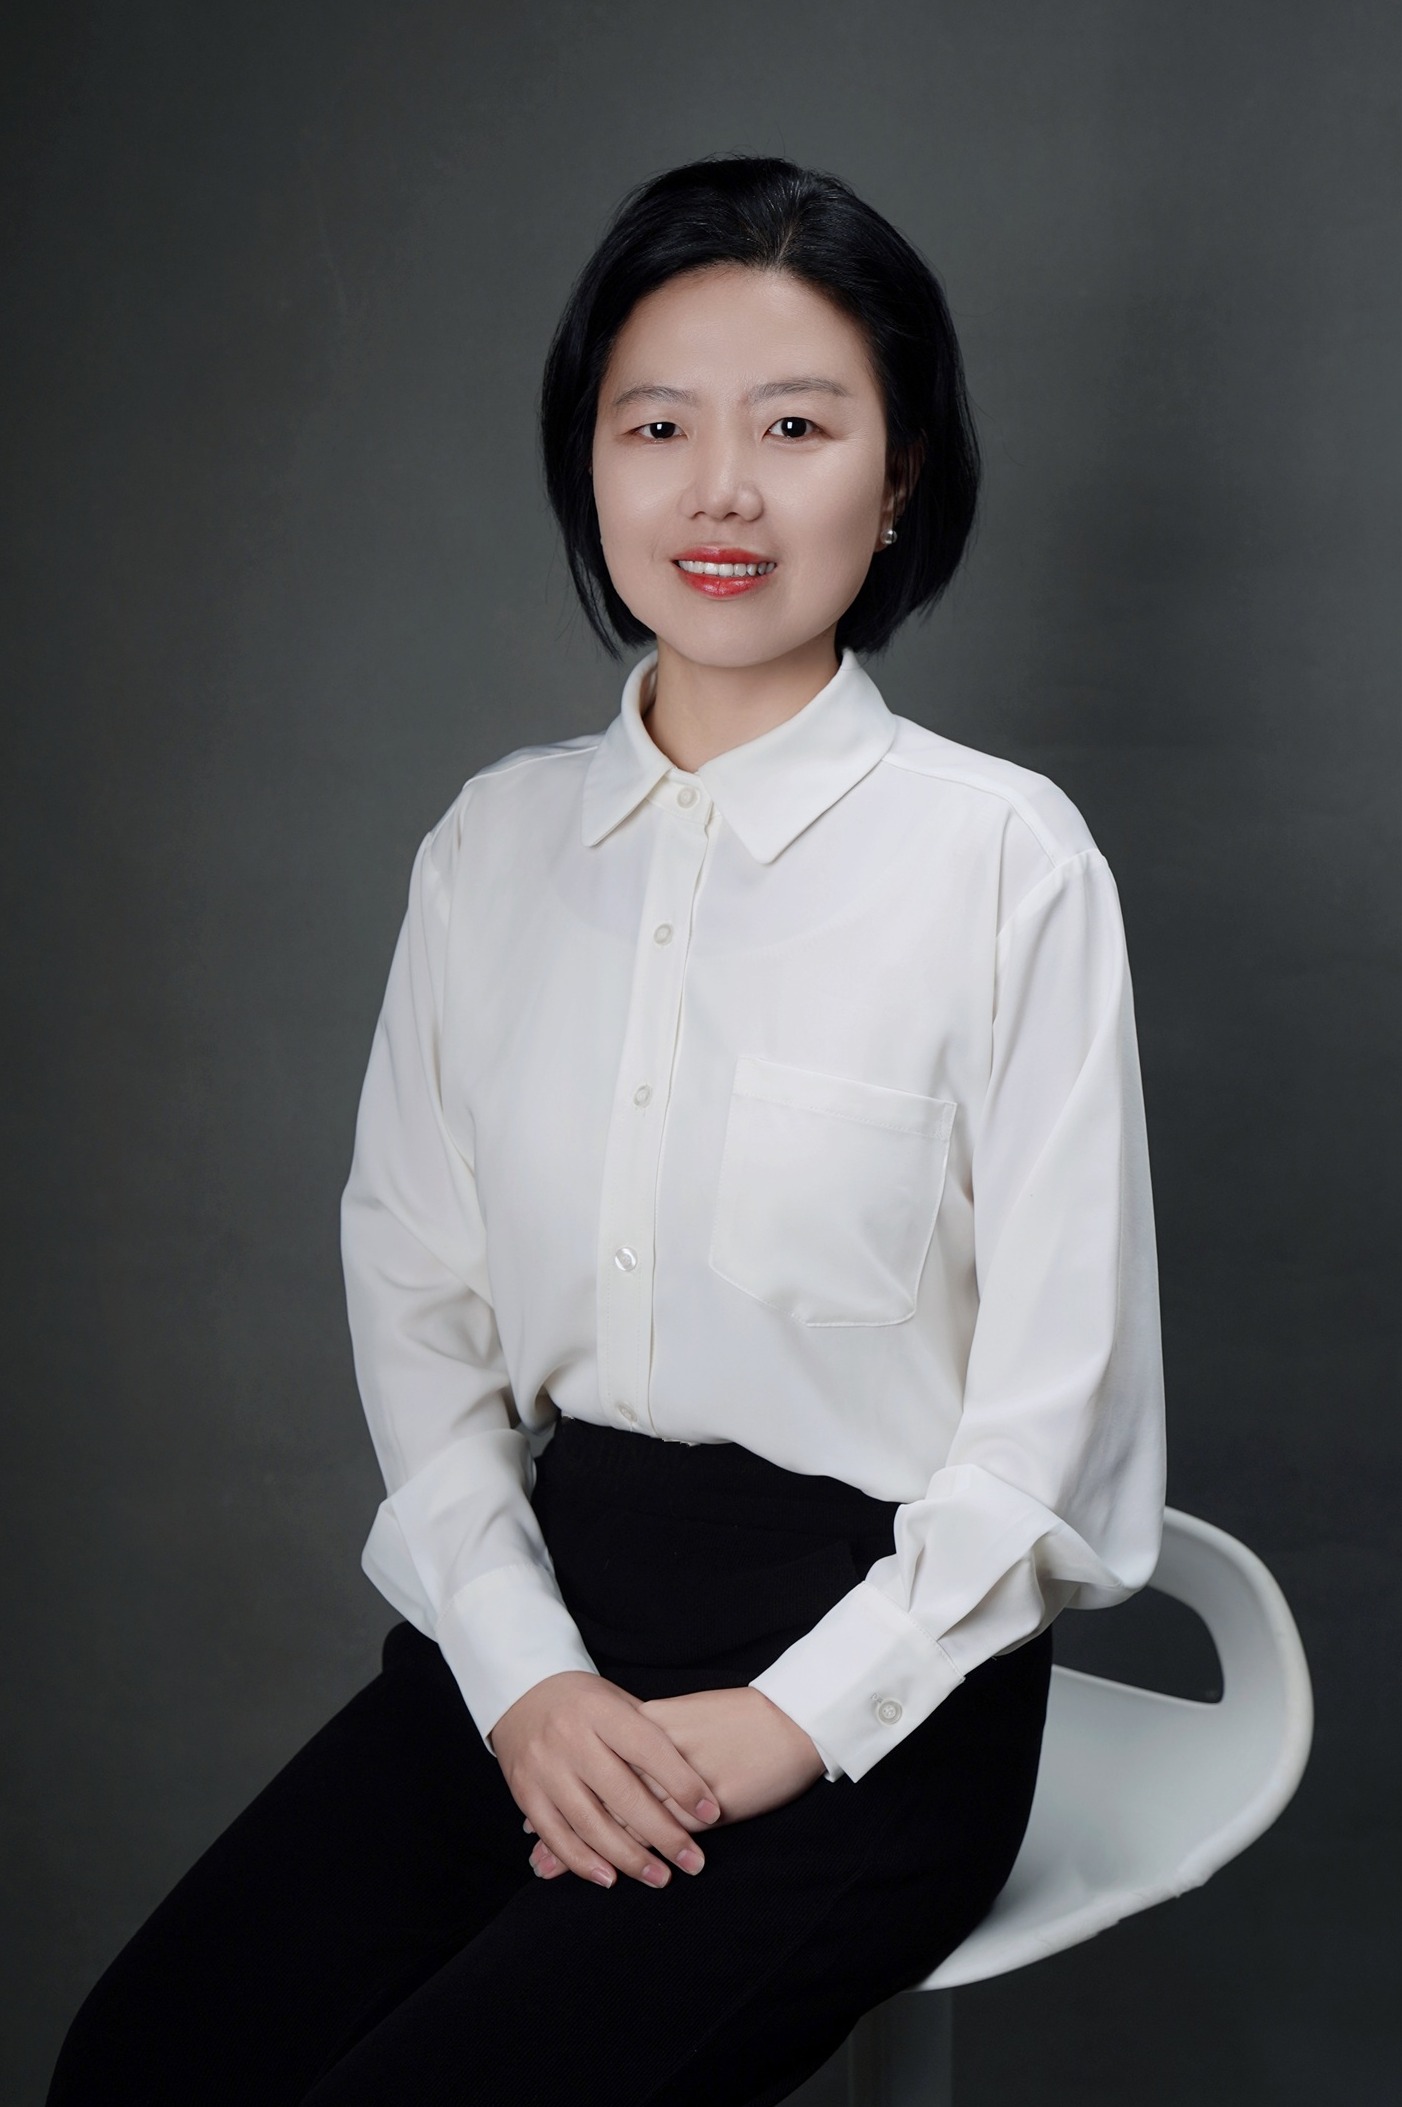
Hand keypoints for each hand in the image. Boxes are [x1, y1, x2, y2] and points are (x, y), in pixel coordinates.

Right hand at [489, 1670, 720, 1890]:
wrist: (521, 1692)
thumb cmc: (586, 1700)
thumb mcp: (618, 1700)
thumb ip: (650, 1733)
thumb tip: (696, 1774)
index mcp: (601, 1710)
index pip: (649, 1749)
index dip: (682, 1783)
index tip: (712, 1811)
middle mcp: (571, 1738)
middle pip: (622, 1794)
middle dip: (662, 1834)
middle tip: (693, 1861)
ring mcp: (545, 1767)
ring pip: (590, 1823)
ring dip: (627, 1857)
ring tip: (659, 1877)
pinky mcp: (525, 1792)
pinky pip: (556, 1835)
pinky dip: (582, 1862)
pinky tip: (610, 1878)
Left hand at [526, 1686, 824, 1879]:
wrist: (792, 1718)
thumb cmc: (743, 1718)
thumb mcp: (688, 1718)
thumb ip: (652, 1735)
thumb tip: (618, 1757)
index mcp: (650, 1722)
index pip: (595, 1764)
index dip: (563, 1792)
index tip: (531, 1817)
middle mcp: (655, 1750)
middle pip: (598, 1793)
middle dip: (566, 1826)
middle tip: (534, 1855)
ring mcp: (679, 1778)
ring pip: (623, 1817)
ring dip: (590, 1847)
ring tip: (556, 1870)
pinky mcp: (705, 1804)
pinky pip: (662, 1831)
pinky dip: (636, 1853)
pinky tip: (615, 1870)